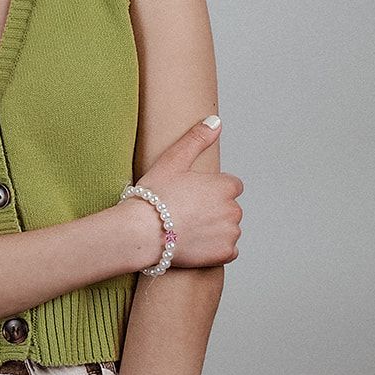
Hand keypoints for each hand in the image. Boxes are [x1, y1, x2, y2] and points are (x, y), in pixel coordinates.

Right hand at [130, 118, 242, 267]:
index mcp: (224, 186)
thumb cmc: (153, 196)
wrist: (142, 232)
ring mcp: (230, 233)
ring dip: (214, 229)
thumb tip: (214, 121)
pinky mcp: (225, 254)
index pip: (231, 186)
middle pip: (229, 207)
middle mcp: (233, 209)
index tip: (191, 195)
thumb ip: (196, 139)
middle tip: (185, 212)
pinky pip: (227, 250)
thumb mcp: (172, 160)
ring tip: (186, 228)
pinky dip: (214, 248)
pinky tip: (193, 243)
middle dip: (213, 209)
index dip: (211, 190)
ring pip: (228, 228)